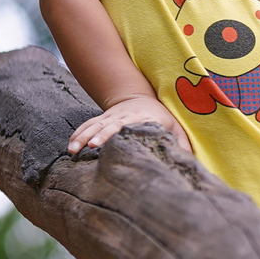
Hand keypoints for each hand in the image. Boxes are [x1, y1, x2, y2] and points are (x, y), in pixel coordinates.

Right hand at [67, 93, 190, 154]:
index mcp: (140, 118)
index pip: (127, 125)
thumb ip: (181, 142)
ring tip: (72, 150)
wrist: (140, 98)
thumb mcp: (175, 126)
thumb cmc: (161, 117)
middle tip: (89, 147)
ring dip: (82, 136)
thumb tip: (189, 160)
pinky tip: (70, 145)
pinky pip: (87, 125)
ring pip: (93, 125)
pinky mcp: (102, 119)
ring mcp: (110, 117)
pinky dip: (78, 133)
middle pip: (107, 125)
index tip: (107, 142)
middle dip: (98, 136)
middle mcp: (122, 117)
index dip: (116, 133)